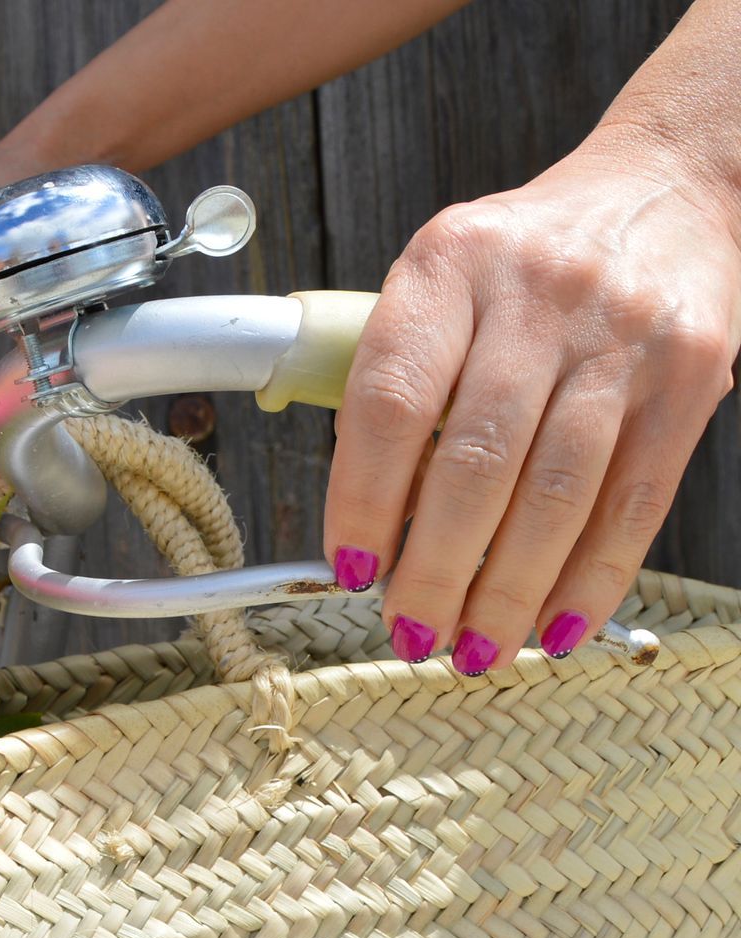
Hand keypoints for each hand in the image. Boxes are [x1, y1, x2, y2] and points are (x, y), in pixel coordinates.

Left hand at [326, 137, 740, 672]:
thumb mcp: (443, 283)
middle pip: (474, 461)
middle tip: (411, 632)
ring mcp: (620, 335)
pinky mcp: (690, 375)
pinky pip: (634, 500)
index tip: (350, 569)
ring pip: (556, 493)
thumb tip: (369, 528)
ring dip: (508, 591)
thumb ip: (402, 381)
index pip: (390, 401)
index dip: (362, 499)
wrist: (665, 187)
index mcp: (450, 265)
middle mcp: (535, 295)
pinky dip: (591, 578)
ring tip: (475, 648)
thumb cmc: (523, 260)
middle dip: (436, 569)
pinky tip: (554, 625)